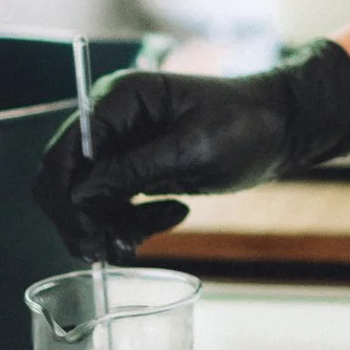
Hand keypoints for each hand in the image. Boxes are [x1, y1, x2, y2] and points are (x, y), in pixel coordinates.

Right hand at [33, 39, 349, 262]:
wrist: (283, 128)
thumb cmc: (246, 125)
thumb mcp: (192, 149)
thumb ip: (134, 170)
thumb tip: (81, 195)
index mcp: (120, 99)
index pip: (66, 151)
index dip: (67, 197)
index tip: (91, 237)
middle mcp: (112, 120)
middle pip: (66, 179)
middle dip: (84, 220)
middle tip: (115, 249)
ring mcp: (122, 146)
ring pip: (86, 200)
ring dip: (109, 226)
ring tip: (144, 239)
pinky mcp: (136, 170)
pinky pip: (113, 206)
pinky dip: (132, 222)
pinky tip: (172, 216)